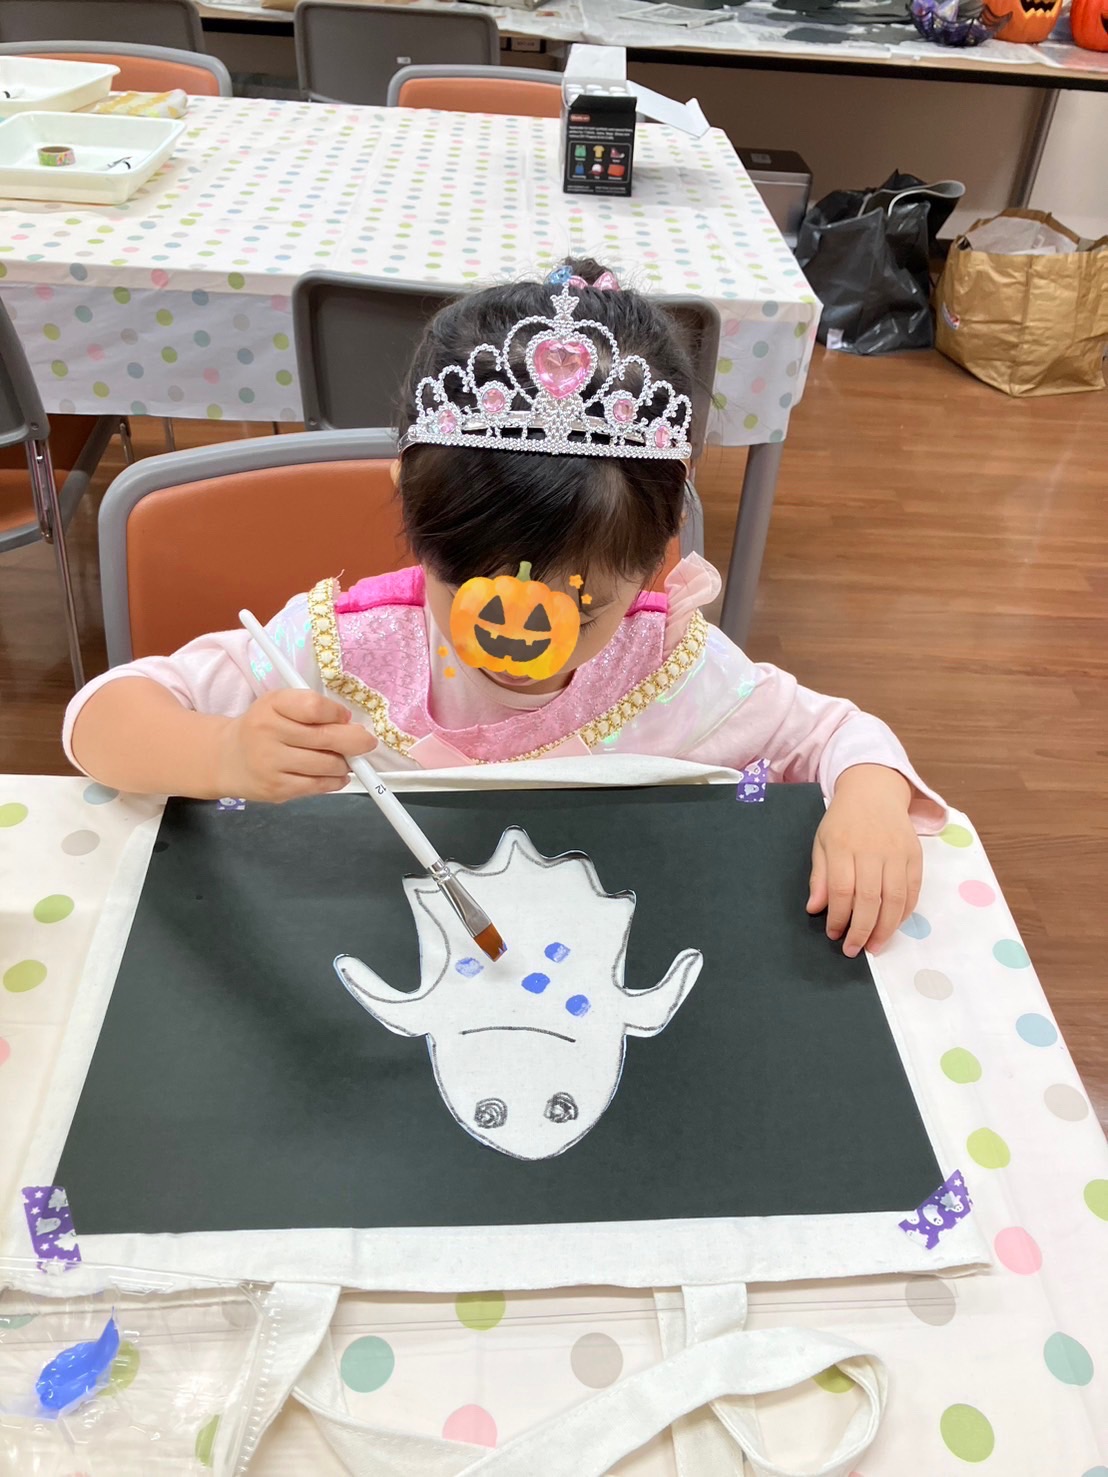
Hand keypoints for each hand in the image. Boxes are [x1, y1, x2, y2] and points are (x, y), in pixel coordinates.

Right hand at [215, 689, 376, 802]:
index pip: (314, 707)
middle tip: (366, 743)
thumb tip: (351, 726)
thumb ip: (313, 710)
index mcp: (272, 704)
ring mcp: (271, 763)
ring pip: (327, 764)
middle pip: (326, 737)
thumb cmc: (264, 728)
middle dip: (354, 741)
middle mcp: (268, 732)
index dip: (337, 714)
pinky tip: (334, 775)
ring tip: (341, 760)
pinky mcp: (277, 788)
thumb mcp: (280, 706)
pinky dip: (335, 781)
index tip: (344, 718)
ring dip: (344, 764)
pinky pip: (318, 785)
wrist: (227, 759)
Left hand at [806, 764, 921, 958]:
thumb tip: (815, 909)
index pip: (842, 890)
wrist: (875, 791)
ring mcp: (897, 852)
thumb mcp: (822, 842)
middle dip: (862, 930)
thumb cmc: (843, 820)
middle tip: (854, 950)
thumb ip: (820, 876)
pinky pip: (913, 891)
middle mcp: (872, 849)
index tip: (834, 935)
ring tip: (875, 946)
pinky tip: (893, 926)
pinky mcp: (915, 855)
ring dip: (886, 928)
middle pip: (870, 898)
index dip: (839, 917)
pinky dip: (904, 913)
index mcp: (843, 845)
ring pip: (895, 899)